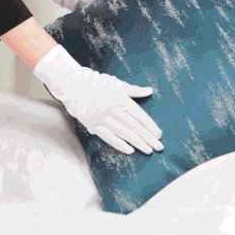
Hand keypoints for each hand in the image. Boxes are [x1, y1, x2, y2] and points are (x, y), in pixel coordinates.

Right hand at [32, 45, 163, 154]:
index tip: (159, 134)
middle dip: (148, 138)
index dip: (150, 126)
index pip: (139, 116)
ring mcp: (104, 119)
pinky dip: (119, 144)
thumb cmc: (98, 84)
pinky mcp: (95, 126)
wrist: (75, 88)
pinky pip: (109, 138)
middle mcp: (114, 111)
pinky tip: (130, 150)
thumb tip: (149, 91)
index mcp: (121, 100)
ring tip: (148, 150)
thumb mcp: (117, 84)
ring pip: (123, 134)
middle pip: (134, 127)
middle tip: (158, 147)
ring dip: (137, 143)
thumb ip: (134, 90)